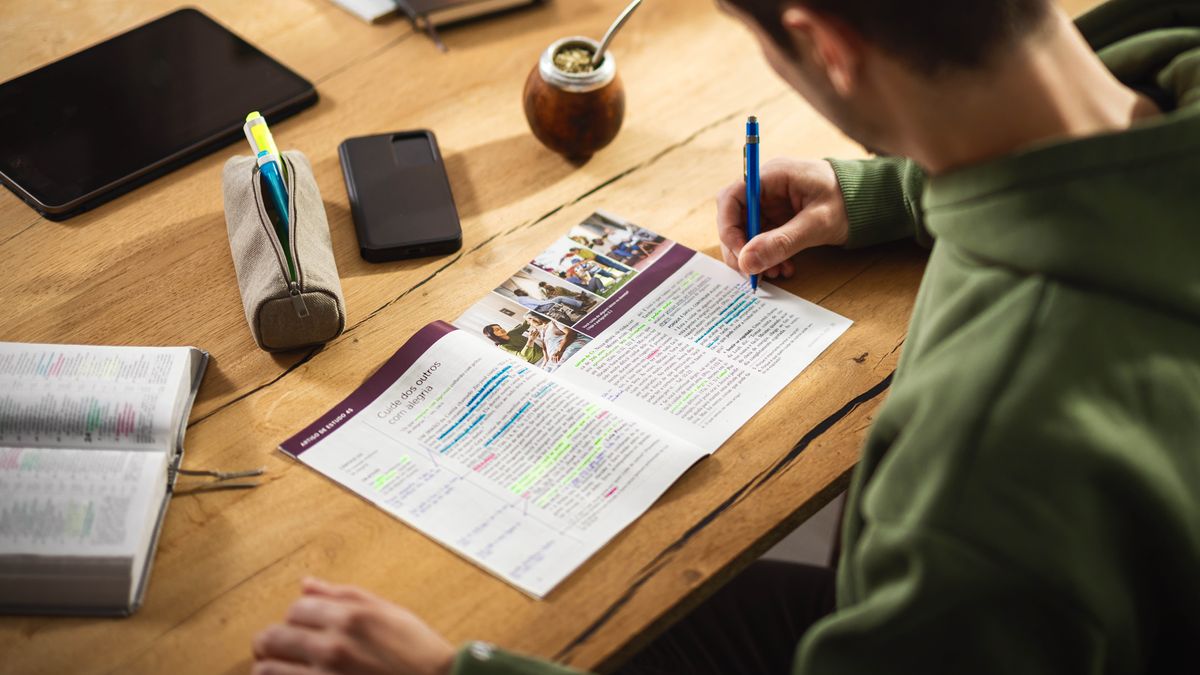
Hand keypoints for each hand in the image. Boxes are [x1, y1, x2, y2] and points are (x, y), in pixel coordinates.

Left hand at [252, 578, 454, 674]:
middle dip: (273, 641)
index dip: (297, 617)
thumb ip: (343, 595)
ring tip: (284, 668)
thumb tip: (307, 583)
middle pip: (272, 637)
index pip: (295, 609)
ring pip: (266, 669)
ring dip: (270, 666)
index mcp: (350, 619)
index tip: (304, 626)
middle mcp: (332, 648)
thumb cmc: (419, 653)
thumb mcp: (388, 612)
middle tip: (282, 647)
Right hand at [716, 158, 848, 279]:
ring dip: (755, 256)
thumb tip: (747, 262)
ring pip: (746, 232)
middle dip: (741, 248)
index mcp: (772, 176)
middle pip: (734, 218)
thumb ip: (781, 242)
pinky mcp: (778, 217)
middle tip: (752, 273)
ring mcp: (771, 203)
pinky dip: (768, 256)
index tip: (739, 255)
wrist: (871, 200)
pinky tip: (784, 268)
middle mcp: (766, 187)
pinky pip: (762, 239)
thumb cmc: (848, 200)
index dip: (728, 228)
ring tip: (774, 274)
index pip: (731, 198)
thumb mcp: (817, 224)